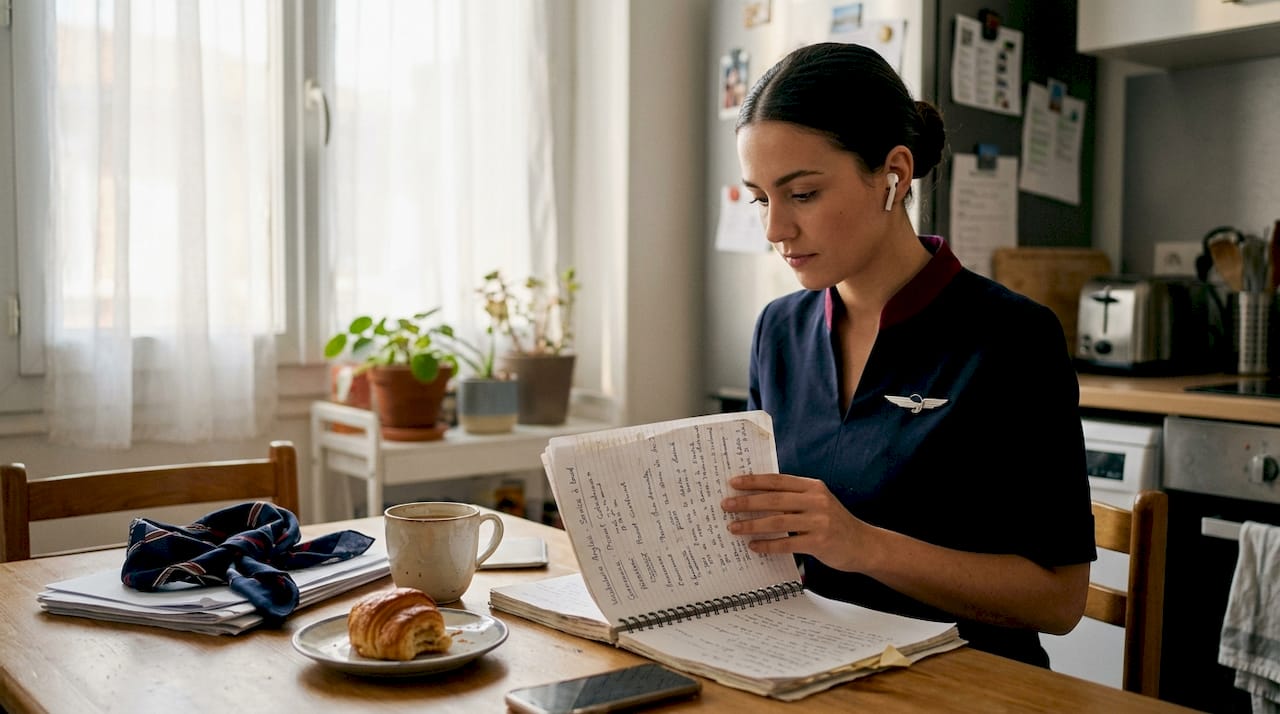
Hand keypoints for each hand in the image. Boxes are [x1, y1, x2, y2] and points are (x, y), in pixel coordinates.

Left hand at [720, 473, 870, 571]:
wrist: (864, 545)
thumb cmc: (834, 523)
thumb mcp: (817, 502)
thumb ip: (794, 498)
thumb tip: (756, 497)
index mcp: (813, 486)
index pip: (778, 480)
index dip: (754, 481)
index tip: (733, 483)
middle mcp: (816, 500)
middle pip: (774, 499)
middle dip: (747, 502)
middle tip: (726, 505)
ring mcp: (819, 521)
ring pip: (777, 521)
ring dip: (752, 525)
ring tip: (733, 528)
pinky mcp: (820, 542)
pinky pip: (787, 543)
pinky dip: (767, 545)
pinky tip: (753, 546)